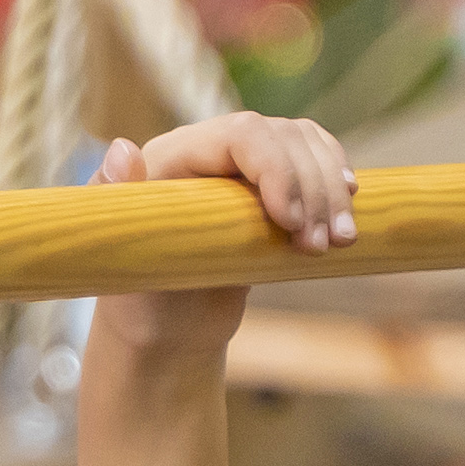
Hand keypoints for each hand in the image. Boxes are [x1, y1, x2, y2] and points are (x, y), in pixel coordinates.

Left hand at [88, 109, 357, 377]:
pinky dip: (337, 182)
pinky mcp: (271, 189)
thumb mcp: (123, 261)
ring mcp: (244, 167)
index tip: (289, 223)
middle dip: (312, 188)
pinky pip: (315, 162)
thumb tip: (123, 151)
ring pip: (306, 145)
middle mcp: (211, 150)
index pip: (241, 134)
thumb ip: (115, 203)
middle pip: (283, 136)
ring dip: (332, 188)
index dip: (276, 168)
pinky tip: (349, 207)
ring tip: (340, 242)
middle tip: (320, 248)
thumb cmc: (139, 300)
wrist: (166, 331)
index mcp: (173, 155)